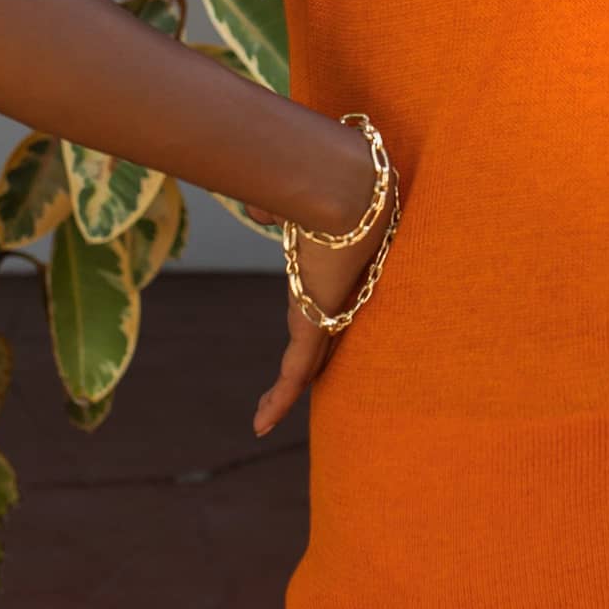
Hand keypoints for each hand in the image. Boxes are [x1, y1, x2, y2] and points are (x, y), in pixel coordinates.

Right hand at [246, 179, 398, 436]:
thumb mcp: (292, 201)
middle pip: (317, 342)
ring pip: (306, 363)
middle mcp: (331, 296)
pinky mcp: (316, 325)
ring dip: (285, 392)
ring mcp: (325, 313)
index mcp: (329, 270)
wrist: (346, 186)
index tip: (304, 338)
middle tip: (285, 395)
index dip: (311, 328)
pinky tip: (262, 424)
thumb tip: (262, 213)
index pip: (320, 306)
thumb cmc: (324, 183)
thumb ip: (277, 208)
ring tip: (265, 418)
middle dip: (302, 369)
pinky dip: (279, 400)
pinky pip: (296, 373)